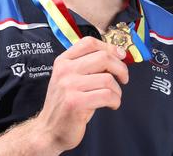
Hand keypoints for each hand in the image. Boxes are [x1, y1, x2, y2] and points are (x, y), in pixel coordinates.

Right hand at [33, 36, 128, 153]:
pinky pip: (107, 95)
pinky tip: (111, 105)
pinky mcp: (76, 102)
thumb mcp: (70, 78)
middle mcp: (65, 71)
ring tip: (114, 97)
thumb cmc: (66, 104)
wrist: (49, 130)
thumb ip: (88, 65)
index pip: (89, 42)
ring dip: (117, 90)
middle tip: (124, 78)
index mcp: (63, 61)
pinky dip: (115, 101)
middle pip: (103, 58)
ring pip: (108, 79)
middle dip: (121, 68)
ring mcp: (69, 86)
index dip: (110, 47)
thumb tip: (118, 54)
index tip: (120, 56)